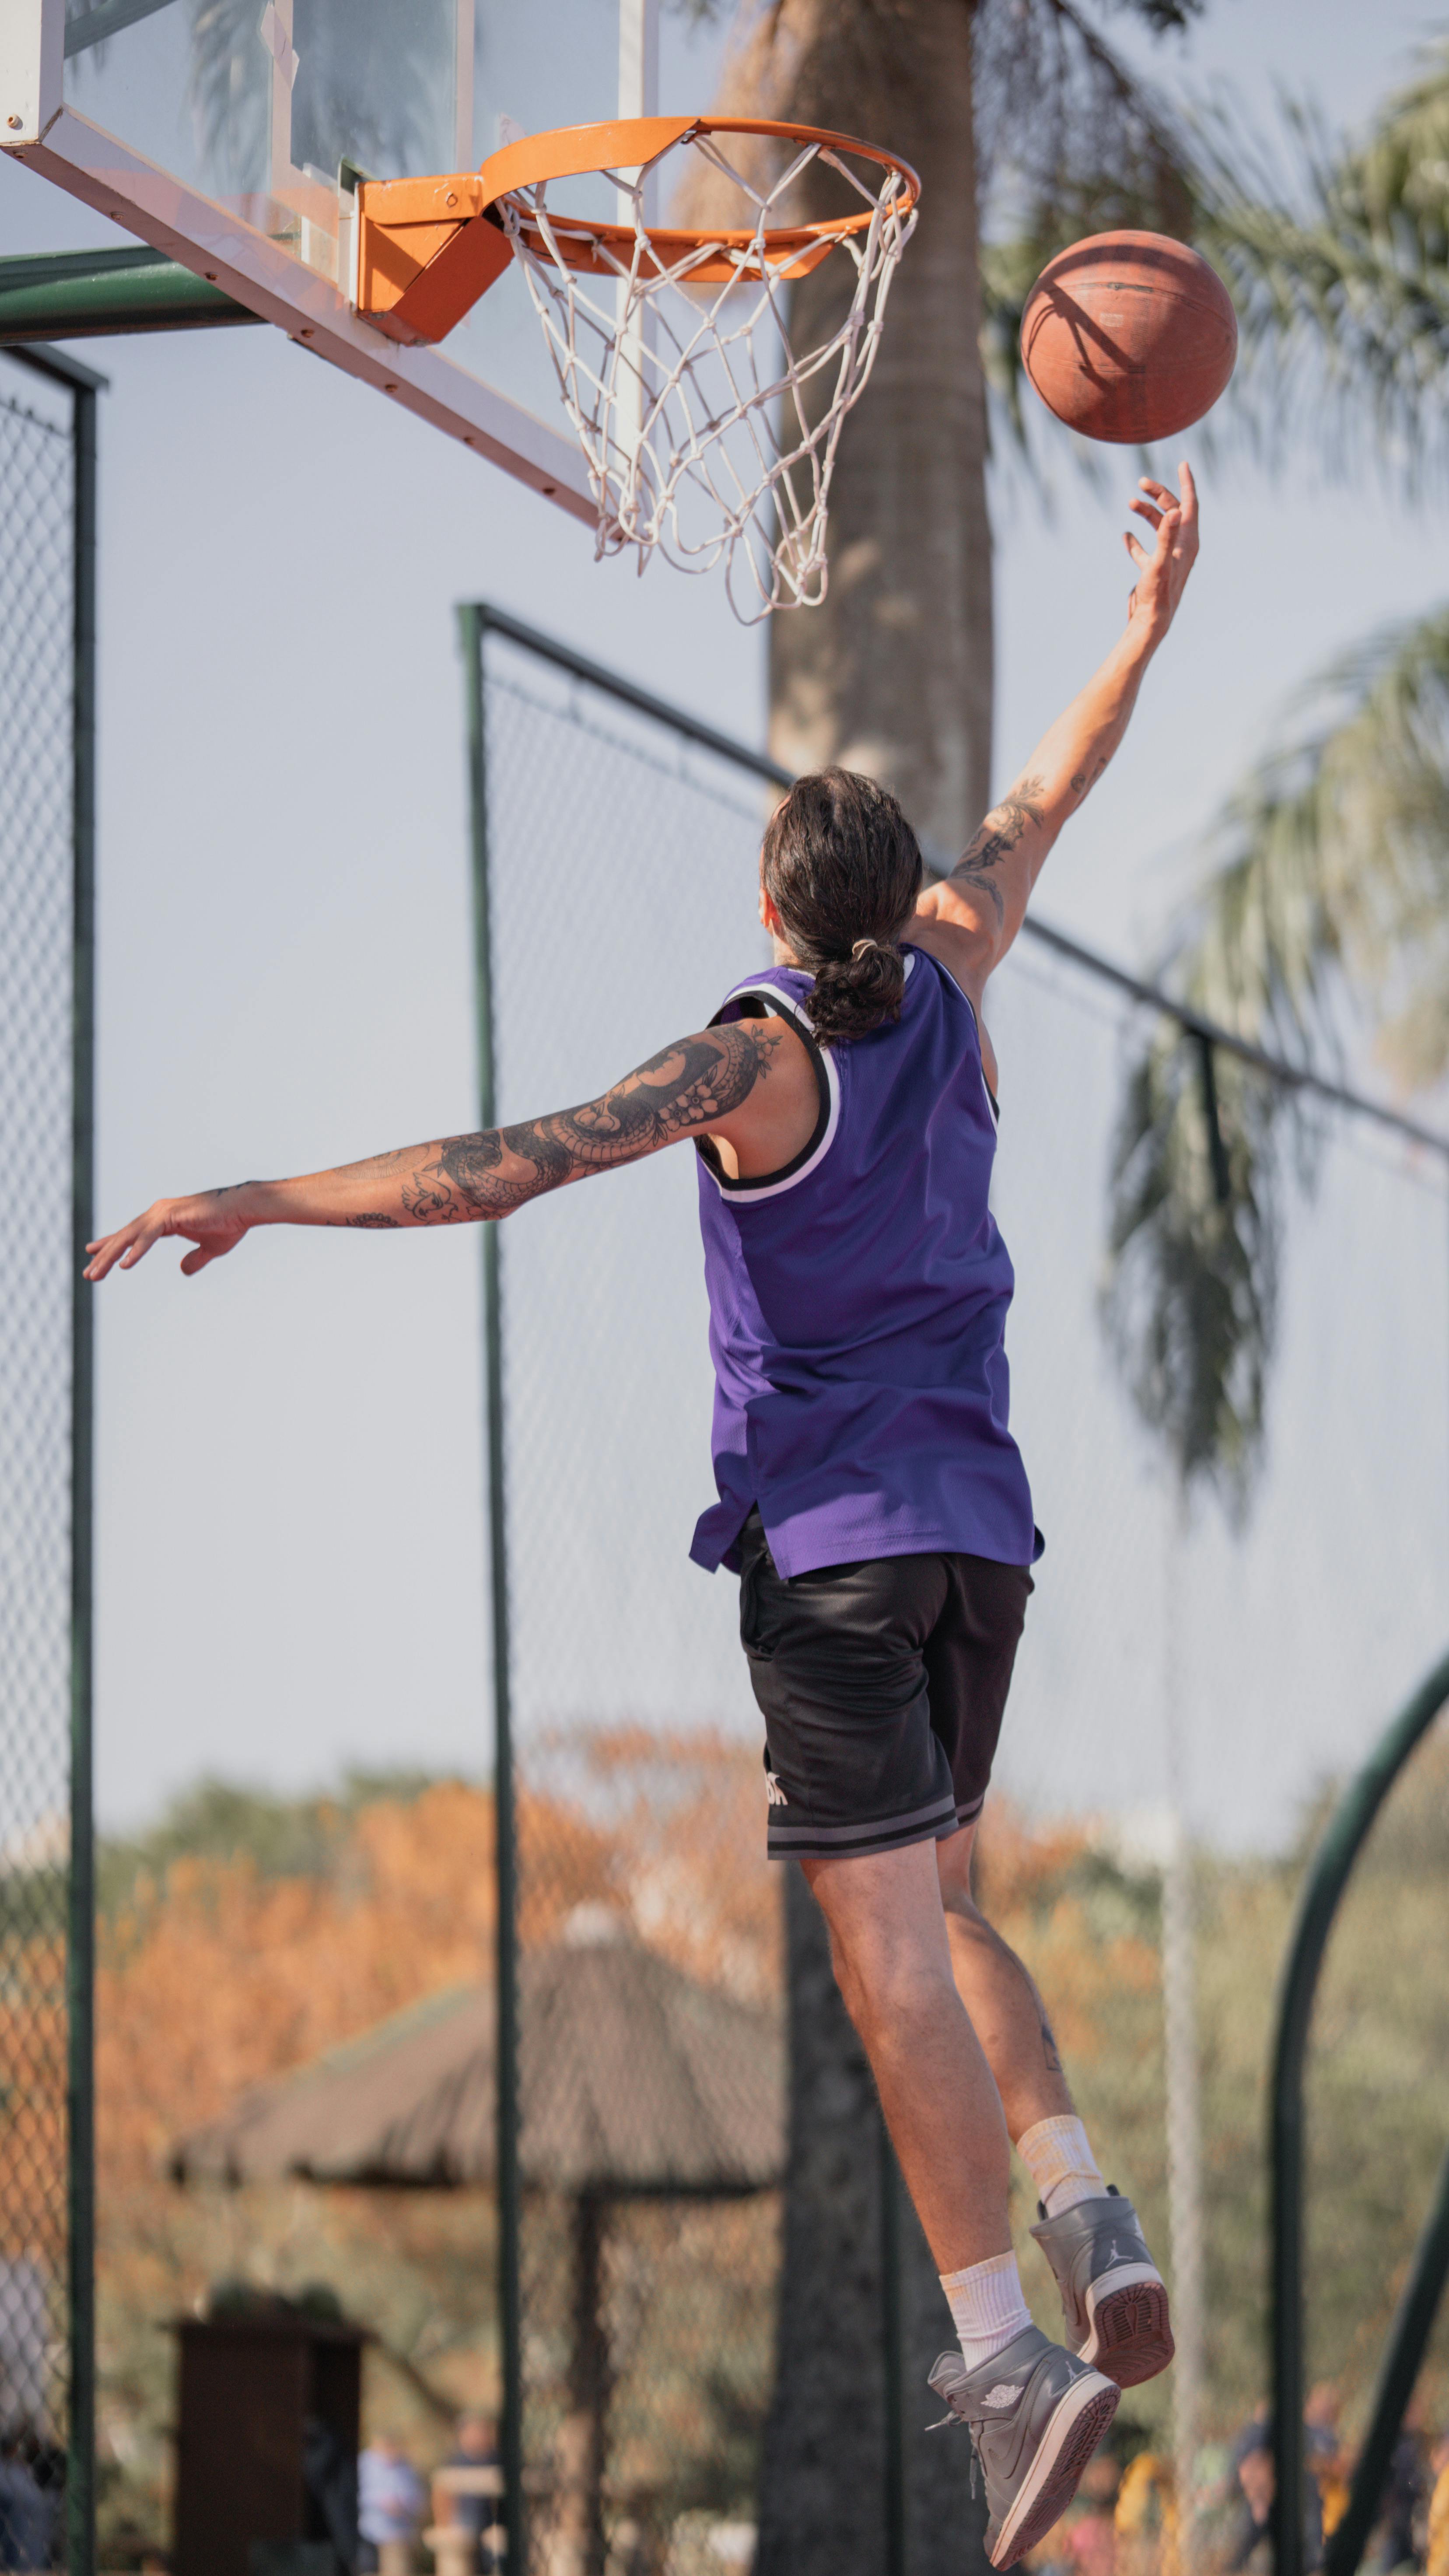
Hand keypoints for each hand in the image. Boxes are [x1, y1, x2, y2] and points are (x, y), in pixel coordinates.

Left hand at [84, 1187, 253, 1281]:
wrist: (246, 1209)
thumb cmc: (231, 1224)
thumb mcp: (210, 1249)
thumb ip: (194, 1259)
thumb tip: (182, 1270)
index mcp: (165, 1220)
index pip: (132, 1234)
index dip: (112, 1245)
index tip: (92, 1253)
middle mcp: (159, 1213)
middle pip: (124, 1236)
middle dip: (104, 1255)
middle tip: (88, 1273)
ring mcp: (162, 1212)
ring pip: (129, 1236)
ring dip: (111, 1256)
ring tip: (96, 1273)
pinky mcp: (170, 1216)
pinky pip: (147, 1236)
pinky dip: (136, 1250)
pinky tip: (124, 1265)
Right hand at [1124, 462, 1197, 640]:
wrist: (1151, 622)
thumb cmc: (1159, 593)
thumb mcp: (1161, 561)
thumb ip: (1167, 535)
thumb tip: (1176, 510)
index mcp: (1188, 541)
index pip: (1190, 504)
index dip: (1187, 483)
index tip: (1183, 463)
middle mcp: (1181, 547)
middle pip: (1173, 511)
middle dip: (1158, 494)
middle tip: (1141, 481)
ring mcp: (1169, 558)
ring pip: (1159, 528)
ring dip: (1145, 514)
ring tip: (1129, 504)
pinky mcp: (1155, 570)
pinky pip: (1146, 549)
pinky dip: (1136, 541)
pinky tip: (1125, 536)